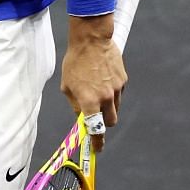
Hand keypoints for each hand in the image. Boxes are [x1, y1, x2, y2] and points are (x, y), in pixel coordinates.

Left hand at [60, 19, 126, 150]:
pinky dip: (112, 92)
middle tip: (96, 116)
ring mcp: (116, 89)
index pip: (96, 129)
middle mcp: (106, 98)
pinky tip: (103, 79)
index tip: (97, 149)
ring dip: (108, 107)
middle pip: (110, 122)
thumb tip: (82, 116)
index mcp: (89, 101)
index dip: (98, 142)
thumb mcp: (67, 86)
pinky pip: (118, 93)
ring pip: (116, 108)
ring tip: (97, 91)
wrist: (92, 40)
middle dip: (104, 123)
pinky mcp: (123, 80)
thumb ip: (75, 104)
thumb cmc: (75, 62)